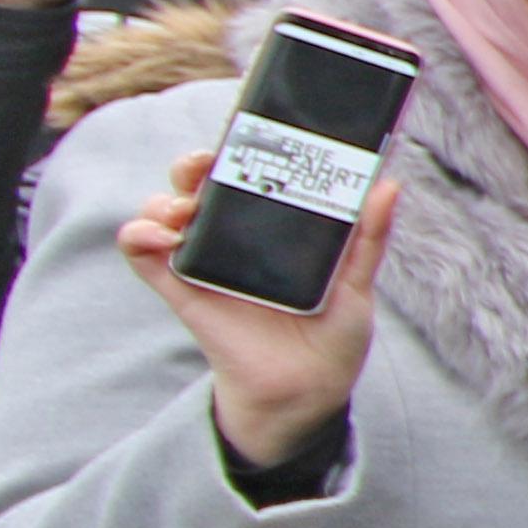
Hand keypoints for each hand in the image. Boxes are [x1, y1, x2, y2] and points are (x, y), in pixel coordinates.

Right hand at [120, 151, 388, 464]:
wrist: (309, 389)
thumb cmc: (333, 334)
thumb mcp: (356, 282)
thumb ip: (368, 236)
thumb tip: (388, 186)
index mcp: (271, 228)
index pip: (244, 175)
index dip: (233, 151)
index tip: (240, 137)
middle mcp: (233, 239)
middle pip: (197, 185)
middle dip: (191, 165)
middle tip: (204, 165)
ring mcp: (204, 264)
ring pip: (163, 213)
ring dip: (162, 201)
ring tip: (184, 210)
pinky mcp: (183, 292)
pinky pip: (145, 258)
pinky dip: (139, 238)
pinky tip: (157, 236)